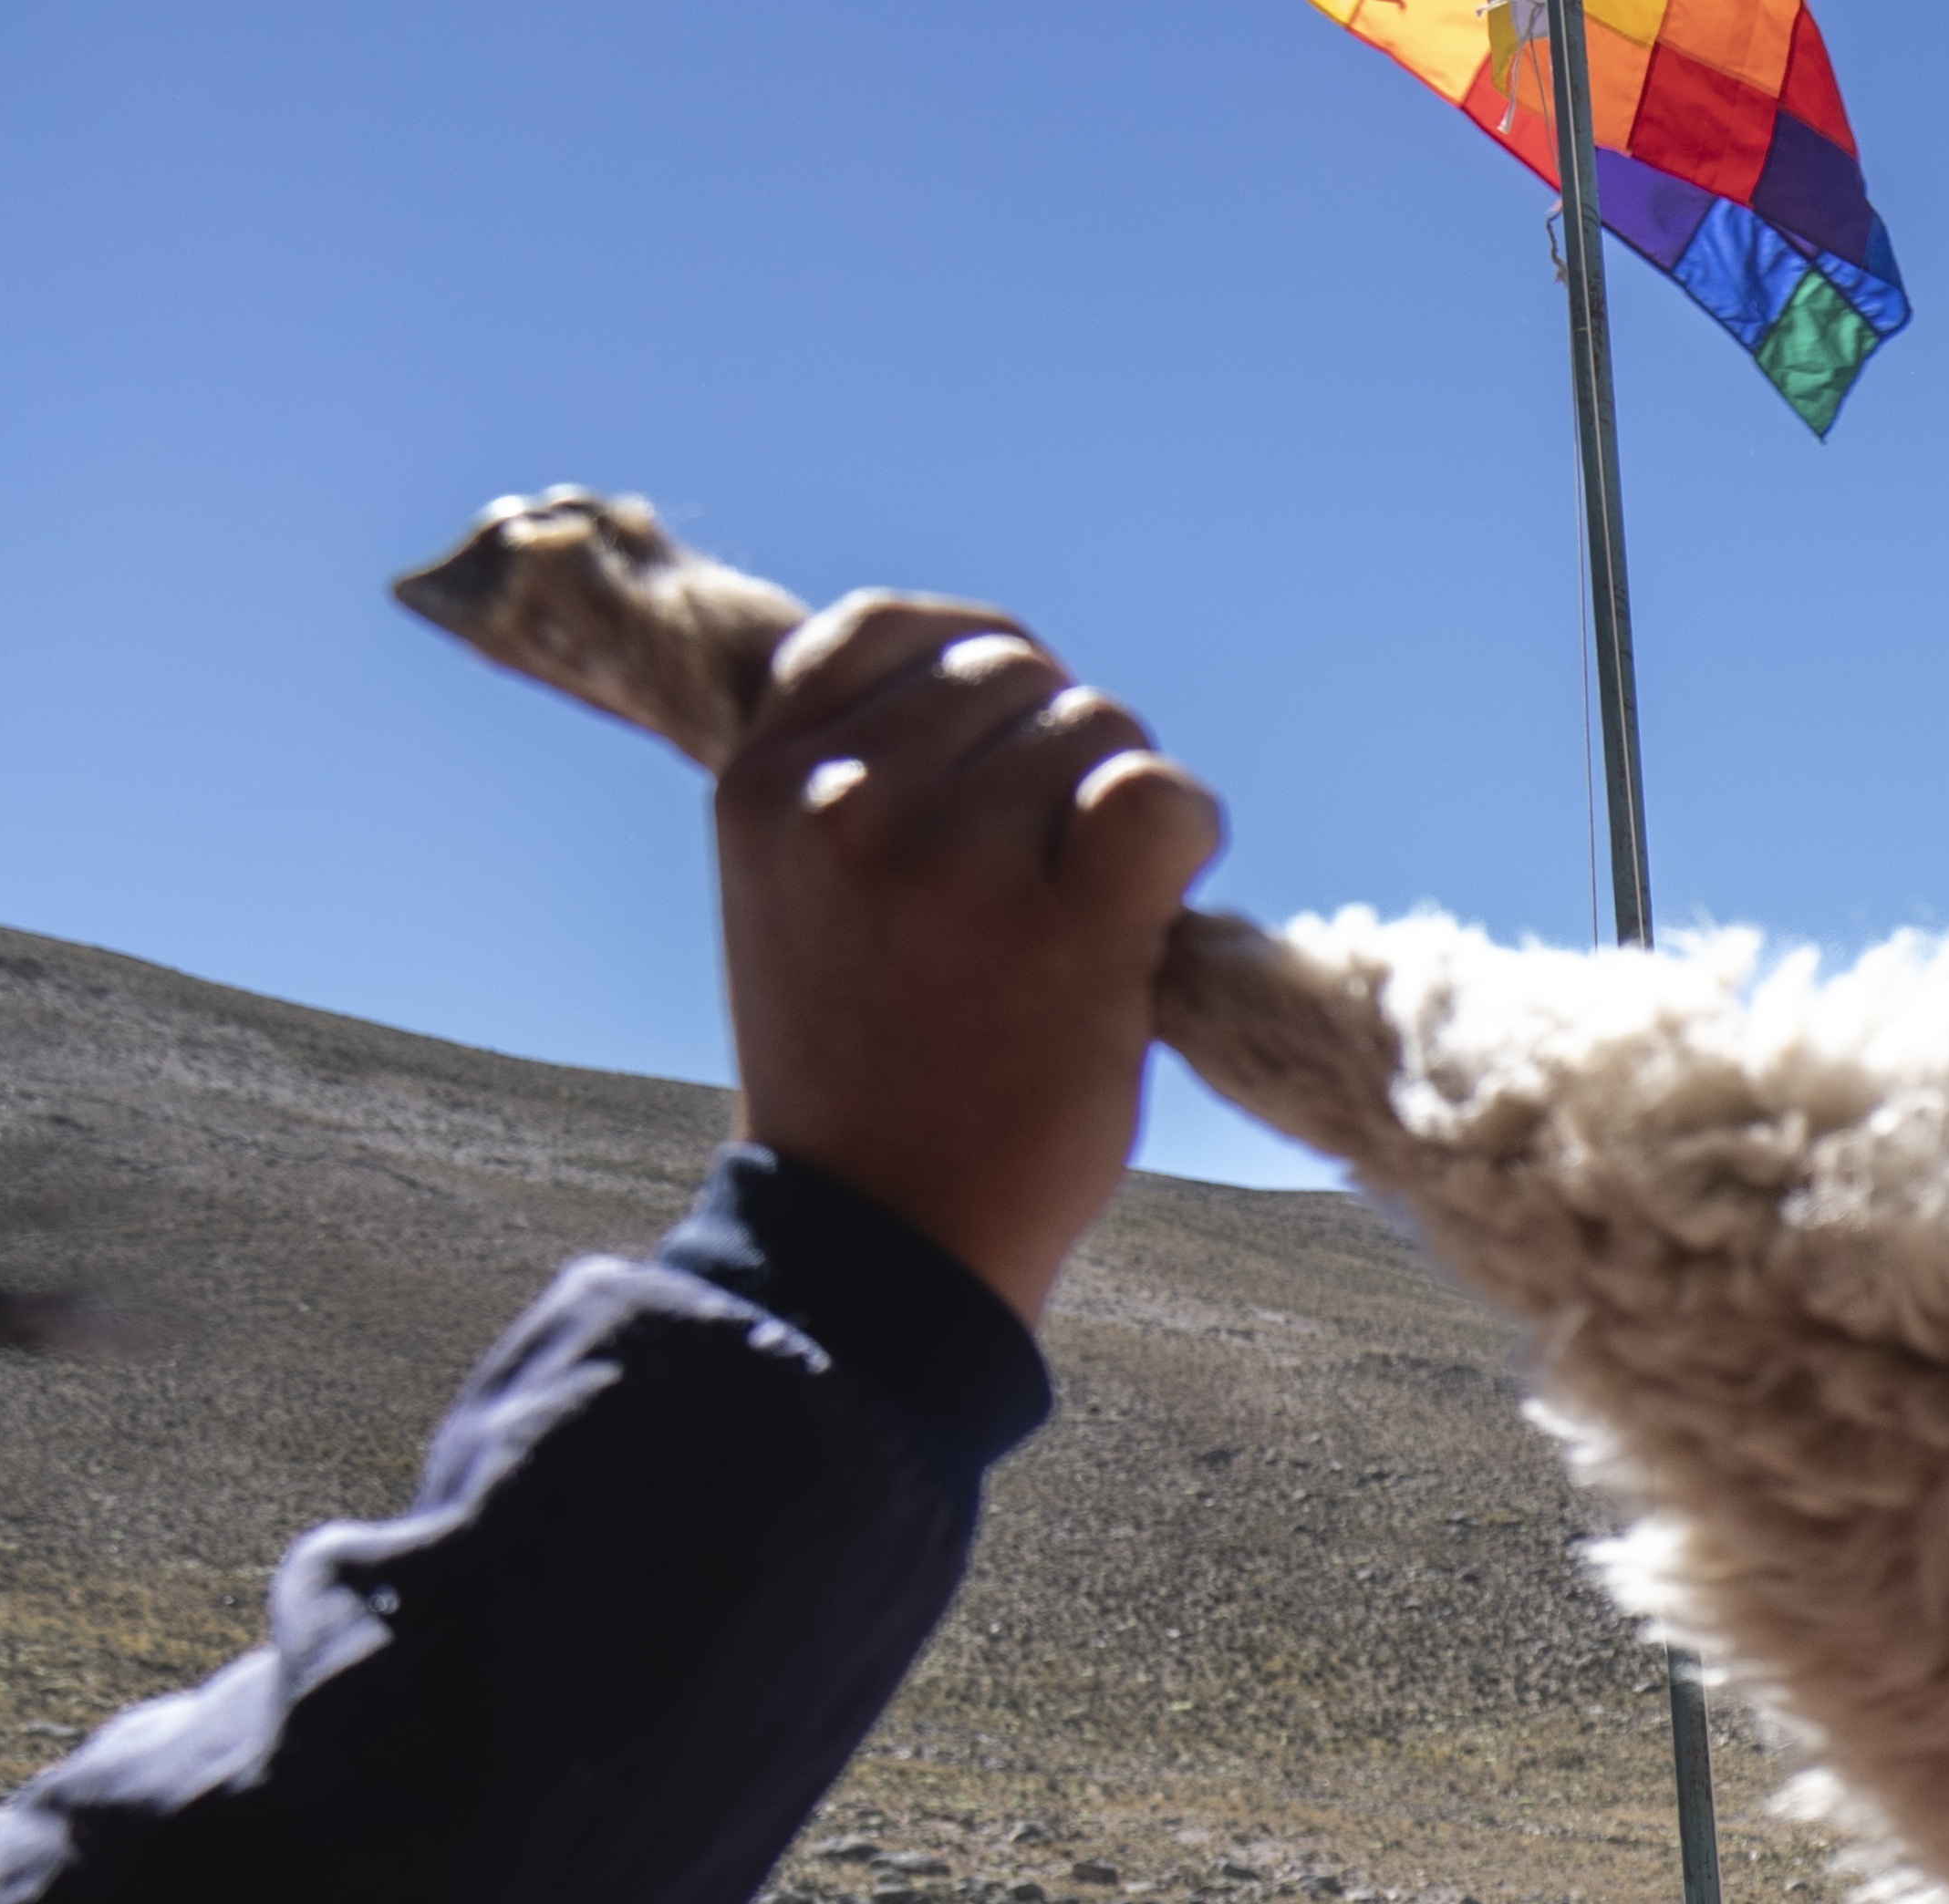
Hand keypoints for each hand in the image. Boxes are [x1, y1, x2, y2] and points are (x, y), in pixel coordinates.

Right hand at [715, 590, 1222, 1327]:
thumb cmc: (861, 1062)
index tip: (1012, 749)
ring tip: (1091, 905)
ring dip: (1126, 799)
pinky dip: (1187, 831)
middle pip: (1017, 673)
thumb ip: (844, 770)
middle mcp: (844, 799)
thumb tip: (955, 662)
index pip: (894, 626)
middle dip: (1065, 749)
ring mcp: (951, 858)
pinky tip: (1155, 904)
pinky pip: (1162, 793)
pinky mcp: (1061, 927)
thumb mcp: (791, 885)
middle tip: (1062, 863)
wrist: (883, 1231)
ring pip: (1099, 726)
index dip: (982, 670)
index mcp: (761, 778)